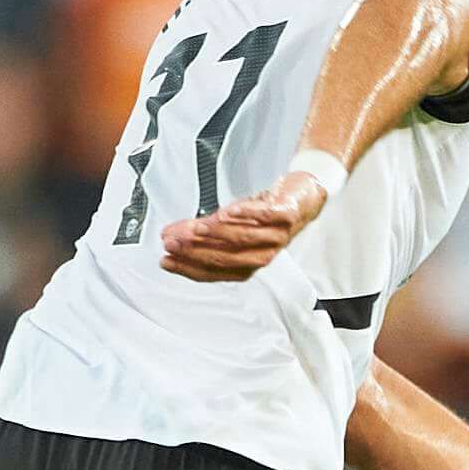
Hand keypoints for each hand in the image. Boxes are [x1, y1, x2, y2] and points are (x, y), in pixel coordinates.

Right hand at [157, 174, 326, 281]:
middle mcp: (261, 254)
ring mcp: (276, 236)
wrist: (302, 197)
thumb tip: (169, 235)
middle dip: (196, 250)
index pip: (214, 272)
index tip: (166, 259)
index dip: (188, 266)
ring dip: (217, 234)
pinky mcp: (287, 216)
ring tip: (195, 229)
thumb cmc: (265, 214)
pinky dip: (247, 215)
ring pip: (243, 239)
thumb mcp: (229, 225)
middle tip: (173, 241)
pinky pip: (266, 217)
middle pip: (225, 258)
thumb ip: (203, 234)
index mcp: (246, 263)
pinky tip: (229, 211)